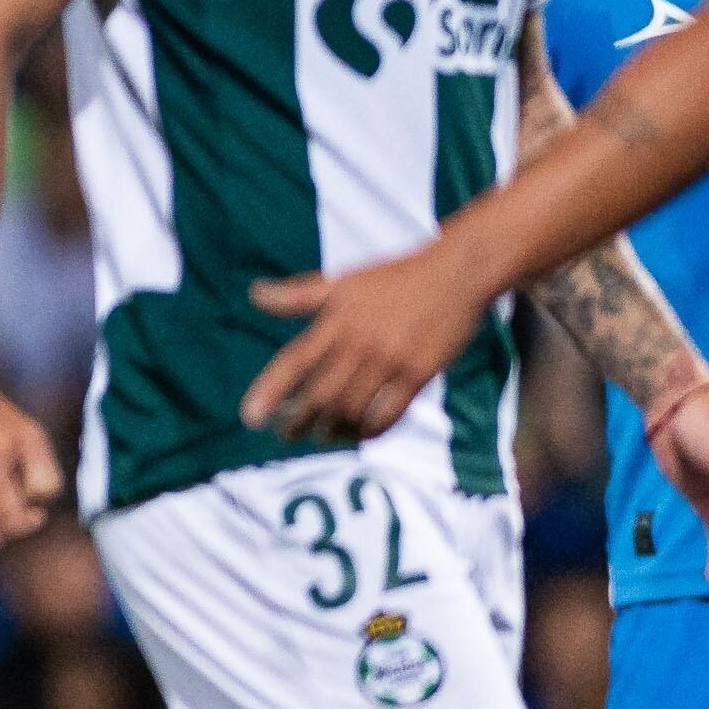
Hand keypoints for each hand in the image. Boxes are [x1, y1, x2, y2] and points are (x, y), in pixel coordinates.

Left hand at [240, 252, 485, 443]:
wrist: (457, 272)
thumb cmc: (395, 277)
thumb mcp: (343, 281)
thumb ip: (298, 295)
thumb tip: (255, 294)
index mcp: (336, 320)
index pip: (293, 362)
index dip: (270, 392)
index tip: (250, 418)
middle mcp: (359, 343)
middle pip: (319, 394)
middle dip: (298, 420)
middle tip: (284, 434)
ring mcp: (390, 360)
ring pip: (351, 409)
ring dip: (332, 429)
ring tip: (320, 436)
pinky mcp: (419, 373)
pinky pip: (390, 413)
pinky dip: (370, 429)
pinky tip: (359, 434)